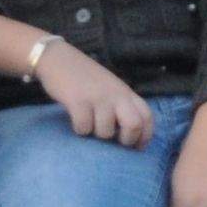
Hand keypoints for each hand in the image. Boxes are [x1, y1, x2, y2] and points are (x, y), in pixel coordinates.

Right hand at [33, 41, 152, 145]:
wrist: (59, 58)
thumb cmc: (86, 78)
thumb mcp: (111, 88)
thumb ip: (122, 105)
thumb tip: (128, 134)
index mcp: (126, 92)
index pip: (147, 117)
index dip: (145, 137)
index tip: (135, 147)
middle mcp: (116, 94)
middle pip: (134, 125)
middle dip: (126, 140)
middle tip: (114, 141)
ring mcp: (98, 97)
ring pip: (106, 132)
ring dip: (97, 135)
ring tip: (90, 125)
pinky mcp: (78, 101)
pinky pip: (84, 128)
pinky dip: (80, 130)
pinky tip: (76, 120)